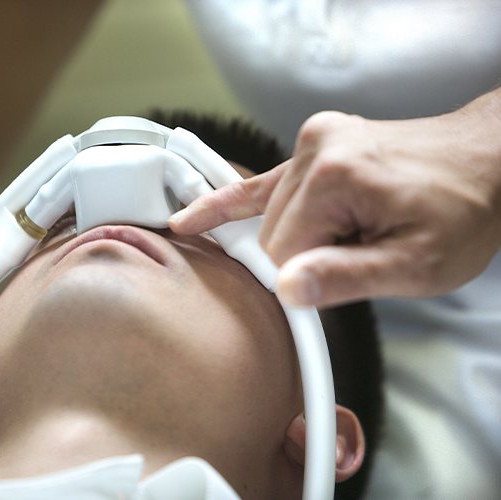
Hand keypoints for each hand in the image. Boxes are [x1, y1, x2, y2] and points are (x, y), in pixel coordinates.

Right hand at [169, 99, 500, 306]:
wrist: (487, 161)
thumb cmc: (462, 212)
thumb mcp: (419, 264)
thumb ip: (348, 278)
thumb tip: (286, 290)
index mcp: (338, 177)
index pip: (281, 253)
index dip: (303, 281)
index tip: (329, 289)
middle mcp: (317, 149)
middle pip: (271, 234)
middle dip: (302, 259)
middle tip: (353, 257)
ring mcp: (312, 141)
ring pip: (268, 216)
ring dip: (295, 238)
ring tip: (347, 233)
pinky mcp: (312, 144)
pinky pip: (259, 182)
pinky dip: (228, 203)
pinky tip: (192, 219)